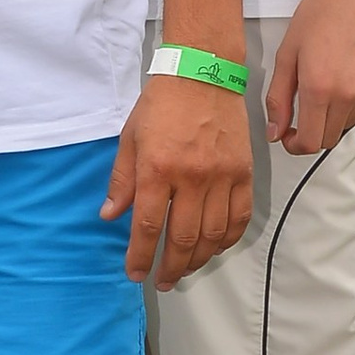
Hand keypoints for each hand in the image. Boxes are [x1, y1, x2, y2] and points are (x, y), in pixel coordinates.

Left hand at [102, 72, 254, 287]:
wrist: (203, 74)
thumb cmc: (162, 105)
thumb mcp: (130, 139)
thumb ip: (121, 180)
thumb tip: (110, 216)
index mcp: (157, 168)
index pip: (149, 226)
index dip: (141, 256)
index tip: (136, 273)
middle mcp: (191, 177)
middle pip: (184, 238)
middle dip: (171, 267)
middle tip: (163, 280)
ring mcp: (222, 176)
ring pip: (213, 234)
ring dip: (199, 259)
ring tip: (186, 269)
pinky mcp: (243, 172)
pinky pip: (239, 217)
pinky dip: (228, 238)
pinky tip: (216, 247)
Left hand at [268, 0, 354, 156]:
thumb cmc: (318, 13)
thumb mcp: (287, 54)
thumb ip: (278, 98)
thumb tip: (275, 132)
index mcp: (319, 88)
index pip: (310, 142)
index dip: (296, 146)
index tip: (289, 137)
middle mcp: (349, 93)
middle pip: (330, 138)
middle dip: (313, 133)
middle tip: (302, 114)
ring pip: (348, 121)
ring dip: (333, 115)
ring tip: (326, 82)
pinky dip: (352, 96)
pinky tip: (347, 69)